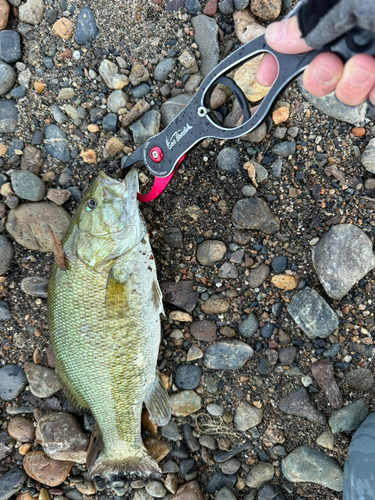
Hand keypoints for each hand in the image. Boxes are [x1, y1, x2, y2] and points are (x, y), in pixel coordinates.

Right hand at [256, 16, 374, 105]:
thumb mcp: (345, 1)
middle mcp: (354, 35)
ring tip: (367, 66)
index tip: (266, 77)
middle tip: (329, 65)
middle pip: (318, 70)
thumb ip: (312, 23)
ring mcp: (371, 60)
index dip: (278, 58)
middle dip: (318, 77)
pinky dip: (372, 94)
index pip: (299, 37)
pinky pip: (371, 99)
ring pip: (344, 90)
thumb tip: (275, 37)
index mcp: (339, 12)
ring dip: (350, 84)